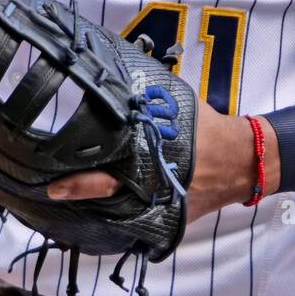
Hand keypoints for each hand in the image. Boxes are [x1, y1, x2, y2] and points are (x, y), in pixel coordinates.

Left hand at [46, 104, 280, 222]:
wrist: (242, 160)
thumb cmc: (206, 128)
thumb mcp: (177, 106)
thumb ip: (147, 98)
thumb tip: (118, 73)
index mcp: (154, 157)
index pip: (112, 172)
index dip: (82, 179)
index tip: (56, 183)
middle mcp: (154, 186)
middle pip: (110, 195)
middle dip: (81, 191)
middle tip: (52, 189)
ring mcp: (161, 206)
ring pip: (120, 213)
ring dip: (94, 207)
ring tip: (65, 200)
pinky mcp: (168, 218)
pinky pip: (136, 222)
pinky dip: (117, 218)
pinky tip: (96, 213)